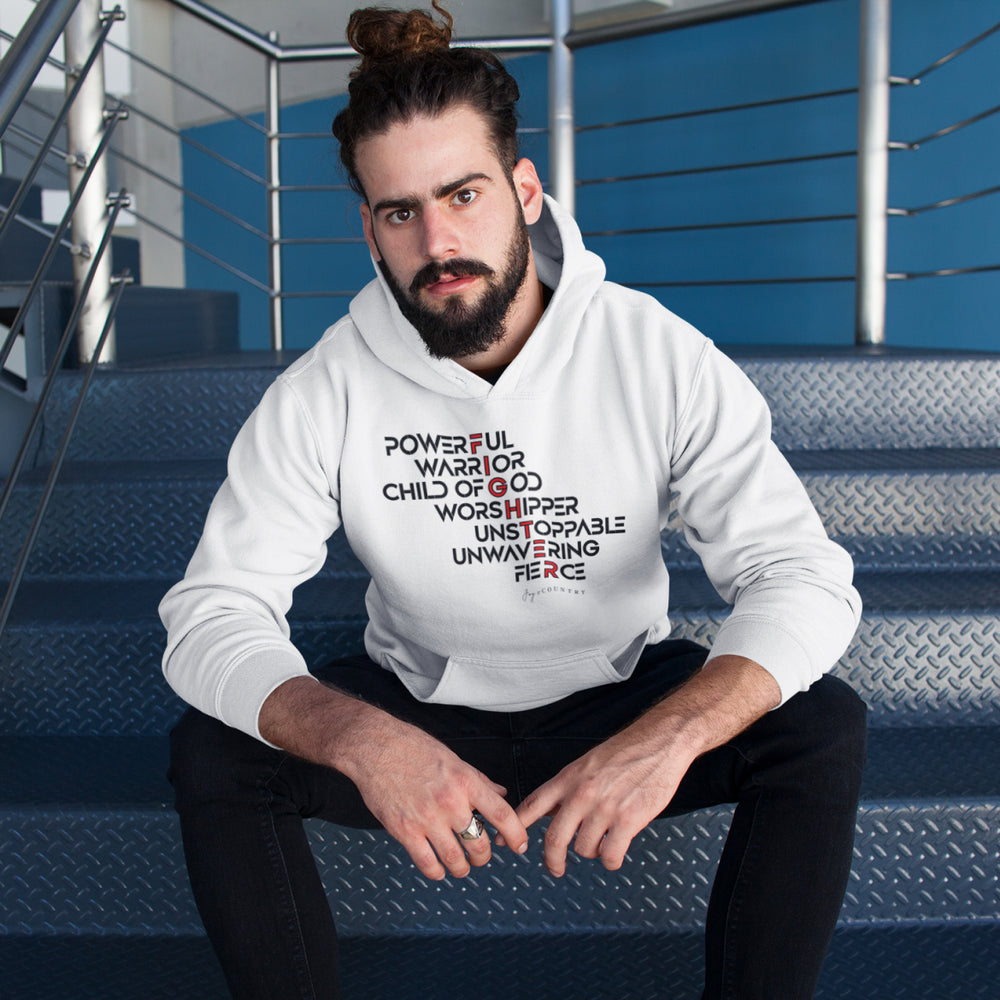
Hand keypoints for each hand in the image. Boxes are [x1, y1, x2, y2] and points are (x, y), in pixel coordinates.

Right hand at [348, 714, 529, 880]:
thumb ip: (479, 779)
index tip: (519, 844)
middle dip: (483, 856)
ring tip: (462, 867)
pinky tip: (438, 869)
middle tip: (480, 856)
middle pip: (479, 844)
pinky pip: (427, 863)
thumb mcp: (453, 759)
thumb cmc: (414, 748)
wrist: (376, 747)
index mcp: (465, 781)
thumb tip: (502, 793)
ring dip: (463, 868)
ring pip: (456, 860)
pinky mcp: (404, 831)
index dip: (515, 834)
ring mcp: (427, 819)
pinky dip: (437, 872)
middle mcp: (450, 802)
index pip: (501, 814)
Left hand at [513, 729, 690, 877]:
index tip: (506, 842)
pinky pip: (610, 855)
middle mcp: (582, 794)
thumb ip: (569, 788)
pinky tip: (615, 853)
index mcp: (568, 778)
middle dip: (552, 860)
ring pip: (584, 849)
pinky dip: (611, 860)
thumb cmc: (625, 752)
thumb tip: (551, 811)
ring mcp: (605, 808)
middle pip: (554, 838)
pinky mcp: (628, 820)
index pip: (532, 804)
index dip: (516, 826)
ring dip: (591, 853)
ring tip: (601, 844)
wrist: (659, 742)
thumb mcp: (587, 764)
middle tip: (555, 868)